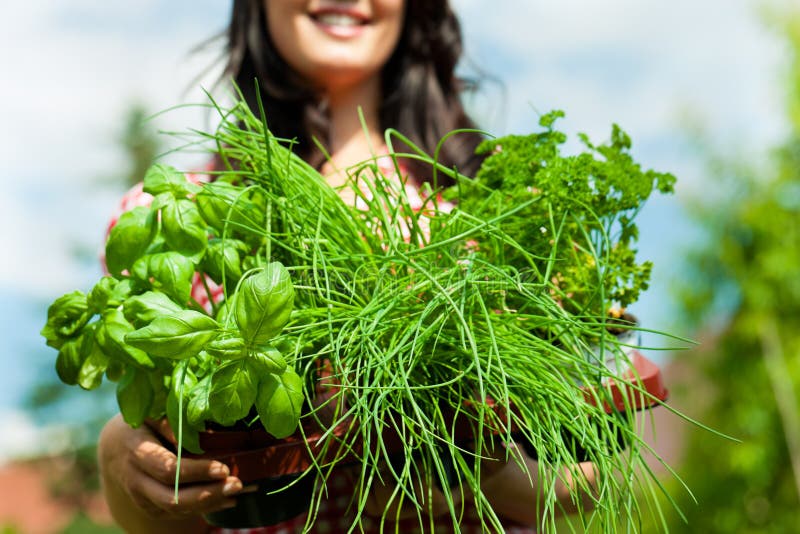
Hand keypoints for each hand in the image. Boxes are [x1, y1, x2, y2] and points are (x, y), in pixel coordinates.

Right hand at [98, 414, 250, 531]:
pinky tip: (227, 500)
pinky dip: (203, 508)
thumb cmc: (143, 424)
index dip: (196, 471)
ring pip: (175, 509)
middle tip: (236, 484)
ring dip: (209, 503)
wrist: (117, 447)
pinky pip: (177, 513)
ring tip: (236, 492)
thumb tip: (199, 434)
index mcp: (137, 452)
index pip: (168, 469)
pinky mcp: (150, 507)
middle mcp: (136, 479)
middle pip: (171, 497)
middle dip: (207, 494)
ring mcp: (141, 497)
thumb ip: (172, 423)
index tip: (223, 468)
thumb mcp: (154, 414)